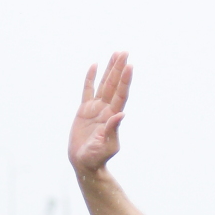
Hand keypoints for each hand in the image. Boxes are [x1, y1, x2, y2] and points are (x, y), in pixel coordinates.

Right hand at [68, 53, 131, 177]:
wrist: (85, 163)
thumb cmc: (97, 158)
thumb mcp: (106, 146)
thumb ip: (112, 130)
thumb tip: (121, 114)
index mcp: (113, 116)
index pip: (121, 94)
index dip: (125, 80)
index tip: (129, 65)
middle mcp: (106, 109)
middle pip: (114, 85)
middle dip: (119, 68)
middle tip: (124, 52)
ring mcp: (96, 108)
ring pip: (104, 84)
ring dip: (110, 69)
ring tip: (115, 54)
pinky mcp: (84, 110)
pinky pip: (87, 90)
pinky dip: (90, 78)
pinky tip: (94, 66)